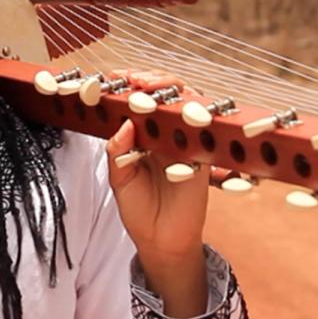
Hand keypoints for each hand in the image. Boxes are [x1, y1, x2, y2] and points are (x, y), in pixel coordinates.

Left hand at [103, 70, 210, 315]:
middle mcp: (166, 135)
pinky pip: (203, 128)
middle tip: (134, 79)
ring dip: (170, 88)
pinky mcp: (203, 155)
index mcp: (144, 136)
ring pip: (187, 102)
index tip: (114, 77)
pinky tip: (176, 109)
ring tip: (149, 86)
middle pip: (166, 94)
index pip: (140, 101)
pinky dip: (193, 113)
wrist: (161, 241)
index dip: (129, 85)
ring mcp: (186, 142)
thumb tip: (123, 124)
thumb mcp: (119, 180)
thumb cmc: (139, 210)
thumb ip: (117, 152)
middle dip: (151, 79)